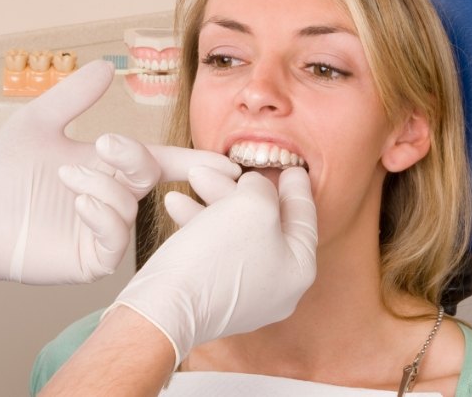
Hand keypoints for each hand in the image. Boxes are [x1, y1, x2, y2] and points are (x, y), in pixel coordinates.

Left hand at [0, 60, 238, 285]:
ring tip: (69, 178)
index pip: (159, 161)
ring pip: (130, 207)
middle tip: (106, 146)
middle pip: (149, 176)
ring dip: (106, 187)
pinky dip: (104, 216)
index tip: (222, 161)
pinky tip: (80, 203)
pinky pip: (115, 240)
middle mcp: (112, 196)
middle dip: (135, 158)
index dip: (191, 161)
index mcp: (108, 165)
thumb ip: (73, 97)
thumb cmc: (4, 170)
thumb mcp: (37, 122)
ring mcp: (102, 229)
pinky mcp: (89, 257)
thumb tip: (106, 66)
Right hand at [108, 166, 316, 365]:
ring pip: (234, 232)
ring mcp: (244, 294)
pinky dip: (199, 223)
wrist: (167, 306)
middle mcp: (276, 286)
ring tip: (193, 177)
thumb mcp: (252, 205)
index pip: (304, 218)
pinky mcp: (212, 295)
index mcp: (298, 269)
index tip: (294, 168)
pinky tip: (176, 204)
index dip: (297, 188)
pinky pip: (213, 248)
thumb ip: (263, 188)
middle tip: (228, 165)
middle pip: (265, 223)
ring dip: (213, 200)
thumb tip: (255, 186)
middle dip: (241, 189)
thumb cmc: (217, 255)